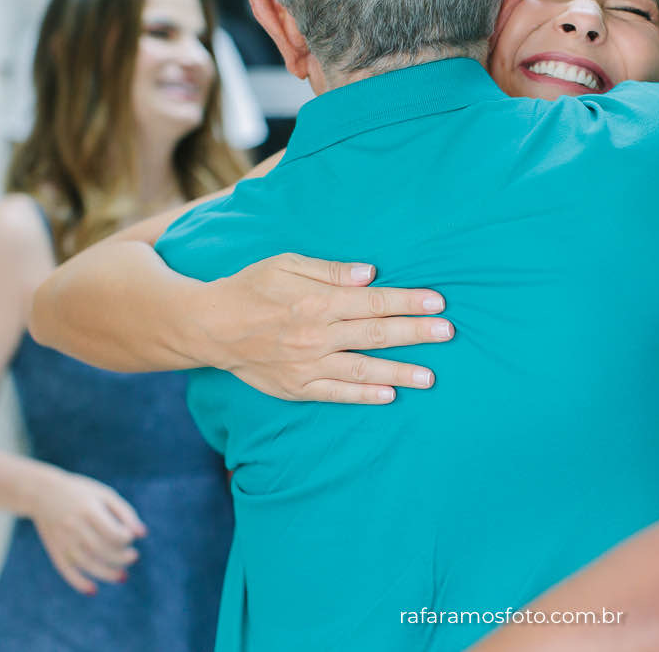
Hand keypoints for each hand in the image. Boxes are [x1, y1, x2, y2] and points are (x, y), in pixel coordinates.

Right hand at [30, 469, 145, 594]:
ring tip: (123, 576)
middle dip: (121, 558)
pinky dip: (79, 583)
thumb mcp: (105, 495)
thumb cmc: (81, 493)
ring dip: (106, 574)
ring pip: (86, 563)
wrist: (42, 493)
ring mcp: (62, 540)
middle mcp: (74, 526)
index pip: (111, 532)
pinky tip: (93, 590)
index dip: (125, 539)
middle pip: (101, 550)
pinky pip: (66, 570)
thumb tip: (142, 534)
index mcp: (88, 510)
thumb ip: (125, 513)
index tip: (130, 537)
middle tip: (133, 557)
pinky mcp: (54, 550)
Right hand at [195, 253, 452, 402]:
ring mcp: (307, 365)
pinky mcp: (297, 387)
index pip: (373, 302)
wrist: (210, 327)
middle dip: (415, 333)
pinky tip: (389, 393)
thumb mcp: (287, 264)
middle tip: (448, 333)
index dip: (408, 301)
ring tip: (430, 376)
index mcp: (316, 301)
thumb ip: (331, 271)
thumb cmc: (251, 287)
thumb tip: (370, 274)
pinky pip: (337, 393)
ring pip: (362, 369)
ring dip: (400, 372)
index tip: (438, 302)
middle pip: (376, 334)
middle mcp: (316, 335)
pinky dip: (364, 394)